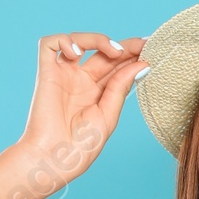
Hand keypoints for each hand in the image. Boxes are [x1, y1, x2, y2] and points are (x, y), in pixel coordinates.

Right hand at [15, 31, 148, 192]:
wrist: (54, 159)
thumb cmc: (80, 146)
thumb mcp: (108, 115)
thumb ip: (121, 88)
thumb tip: (141, 64)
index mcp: (98, 92)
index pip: (117, 66)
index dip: (133, 55)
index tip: (152, 49)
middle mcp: (81, 80)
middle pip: (103, 52)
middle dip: (125, 46)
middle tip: (143, 44)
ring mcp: (64, 74)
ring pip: (79, 41)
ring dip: (98, 39)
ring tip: (115, 51)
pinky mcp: (46, 72)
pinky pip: (49, 44)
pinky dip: (64, 40)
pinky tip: (77, 53)